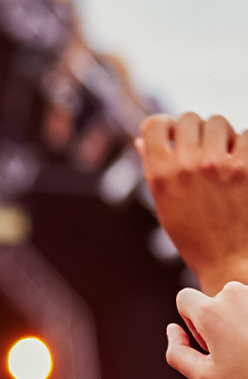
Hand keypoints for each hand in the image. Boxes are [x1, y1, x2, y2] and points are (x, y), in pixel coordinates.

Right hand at [137, 113, 247, 295]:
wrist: (230, 261)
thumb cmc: (195, 236)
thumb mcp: (164, 204)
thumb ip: (154, 168)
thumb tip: (142, 139)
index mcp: (160, 174)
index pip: (155, 124)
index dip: (164, 125)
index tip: (173, 134)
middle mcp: (186, 165)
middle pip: (189, 118)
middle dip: (196, 129)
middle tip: (202, 147)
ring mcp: (218, 165)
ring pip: (218, 122)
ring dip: (222, 134)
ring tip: (224, 155)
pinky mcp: (247, 167)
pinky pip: (246, 134)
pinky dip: (244, 144)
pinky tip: (241, 162)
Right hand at [166, 282, 247, 378]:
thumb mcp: (204, 377)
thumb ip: (176, 352)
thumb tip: (174, 329)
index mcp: (211, 310)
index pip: (184, 299)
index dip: (190, 321)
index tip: (209, 342)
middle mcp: (234, 292)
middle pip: (215, 301)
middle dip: (220, 321)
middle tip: (237, 351)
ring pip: (241, 302)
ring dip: (243, 320)